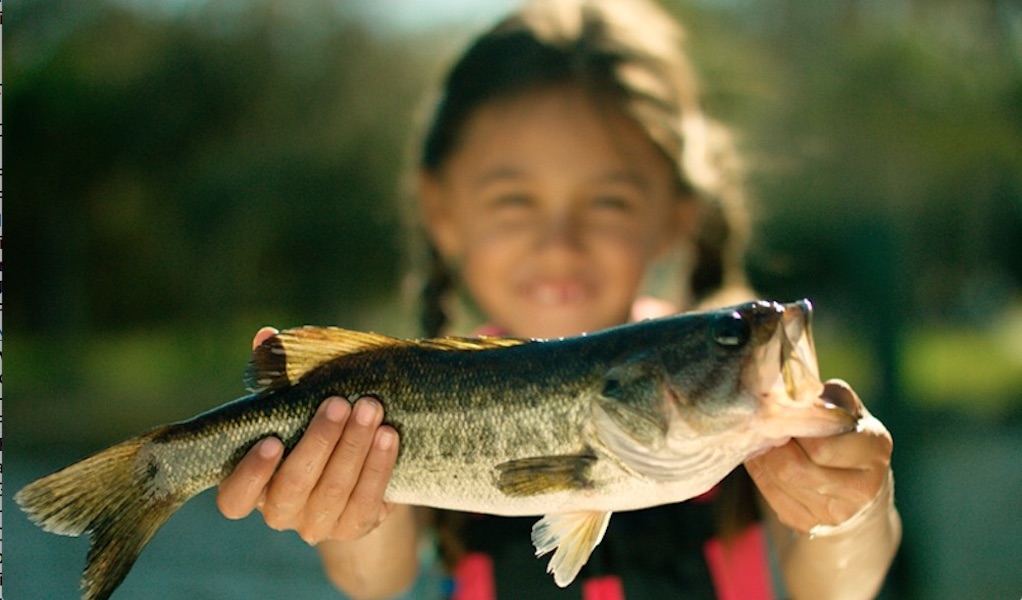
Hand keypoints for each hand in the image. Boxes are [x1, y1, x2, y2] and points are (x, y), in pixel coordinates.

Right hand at [216, 327, 400, 544]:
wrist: (358, 464)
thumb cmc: (310, 426)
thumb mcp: (292, 402)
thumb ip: (276, 374)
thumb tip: (266, 336)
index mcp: (251, 486)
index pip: (234, 499)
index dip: (250, 475)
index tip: (272, 441)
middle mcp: (279, 511)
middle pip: (293, 487)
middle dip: (319, 442)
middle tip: (340, 403)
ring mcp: (317, 524)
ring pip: (334, 492)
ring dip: (354, 448)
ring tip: (371, 409)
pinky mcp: (354, 526)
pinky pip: (367, 501)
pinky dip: (379, 466)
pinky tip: (388, 436)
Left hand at [745, 379, 892, 532]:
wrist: (861, 497)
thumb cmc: (849, 440)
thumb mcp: (850, 413)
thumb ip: (829, 398)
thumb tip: (793, 392)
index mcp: (874, 448)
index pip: (820, 445)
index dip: (792, 429)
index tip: (777, 414)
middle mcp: (862, 487)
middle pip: (794, 468)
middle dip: (771, 446)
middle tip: (760, 428)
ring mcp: (837, 513)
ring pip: (780, 483)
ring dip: (761, 459)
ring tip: (758, 440)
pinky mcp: (812, 526)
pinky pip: (772, 497)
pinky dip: (760, 474)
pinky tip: (761, 459)